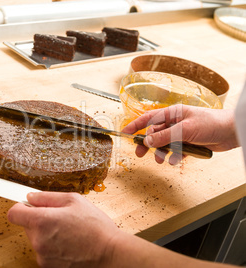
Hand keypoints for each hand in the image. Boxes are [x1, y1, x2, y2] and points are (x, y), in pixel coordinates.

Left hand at [7, 192, 119, 267]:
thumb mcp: (74, 201)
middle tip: (59, 218)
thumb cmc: (96, 227)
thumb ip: (47, 197)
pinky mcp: (48, 267)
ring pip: (36, 239)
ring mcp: (42, 256)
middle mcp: (38, 241)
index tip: (28, 205)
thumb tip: (31, 196)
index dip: (21, 207)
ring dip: (46, 234)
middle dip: (38, 219)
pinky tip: (69, 244)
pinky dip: (53, 247)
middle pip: (26, 225)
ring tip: (68, 232)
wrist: (110, 255)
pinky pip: (44, 251)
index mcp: (41, 221)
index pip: (14, 213)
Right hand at [122, 105, 237, 164]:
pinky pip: (175, 151)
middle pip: (154, 133)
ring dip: (162, 152)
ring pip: (164, 144)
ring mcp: (181, 133)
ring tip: (162, 159)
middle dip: (147, 144)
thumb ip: (164, 136)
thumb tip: (147, 142)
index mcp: (172, 113)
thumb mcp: (184, 130)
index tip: (124, 133)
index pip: (148, 118)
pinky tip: (176, 160)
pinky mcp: (188, 143)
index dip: (135, 125)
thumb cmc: (211, 123)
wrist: (232, 131)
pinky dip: (174, 156)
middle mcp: (175, 122)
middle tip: (140, 154)